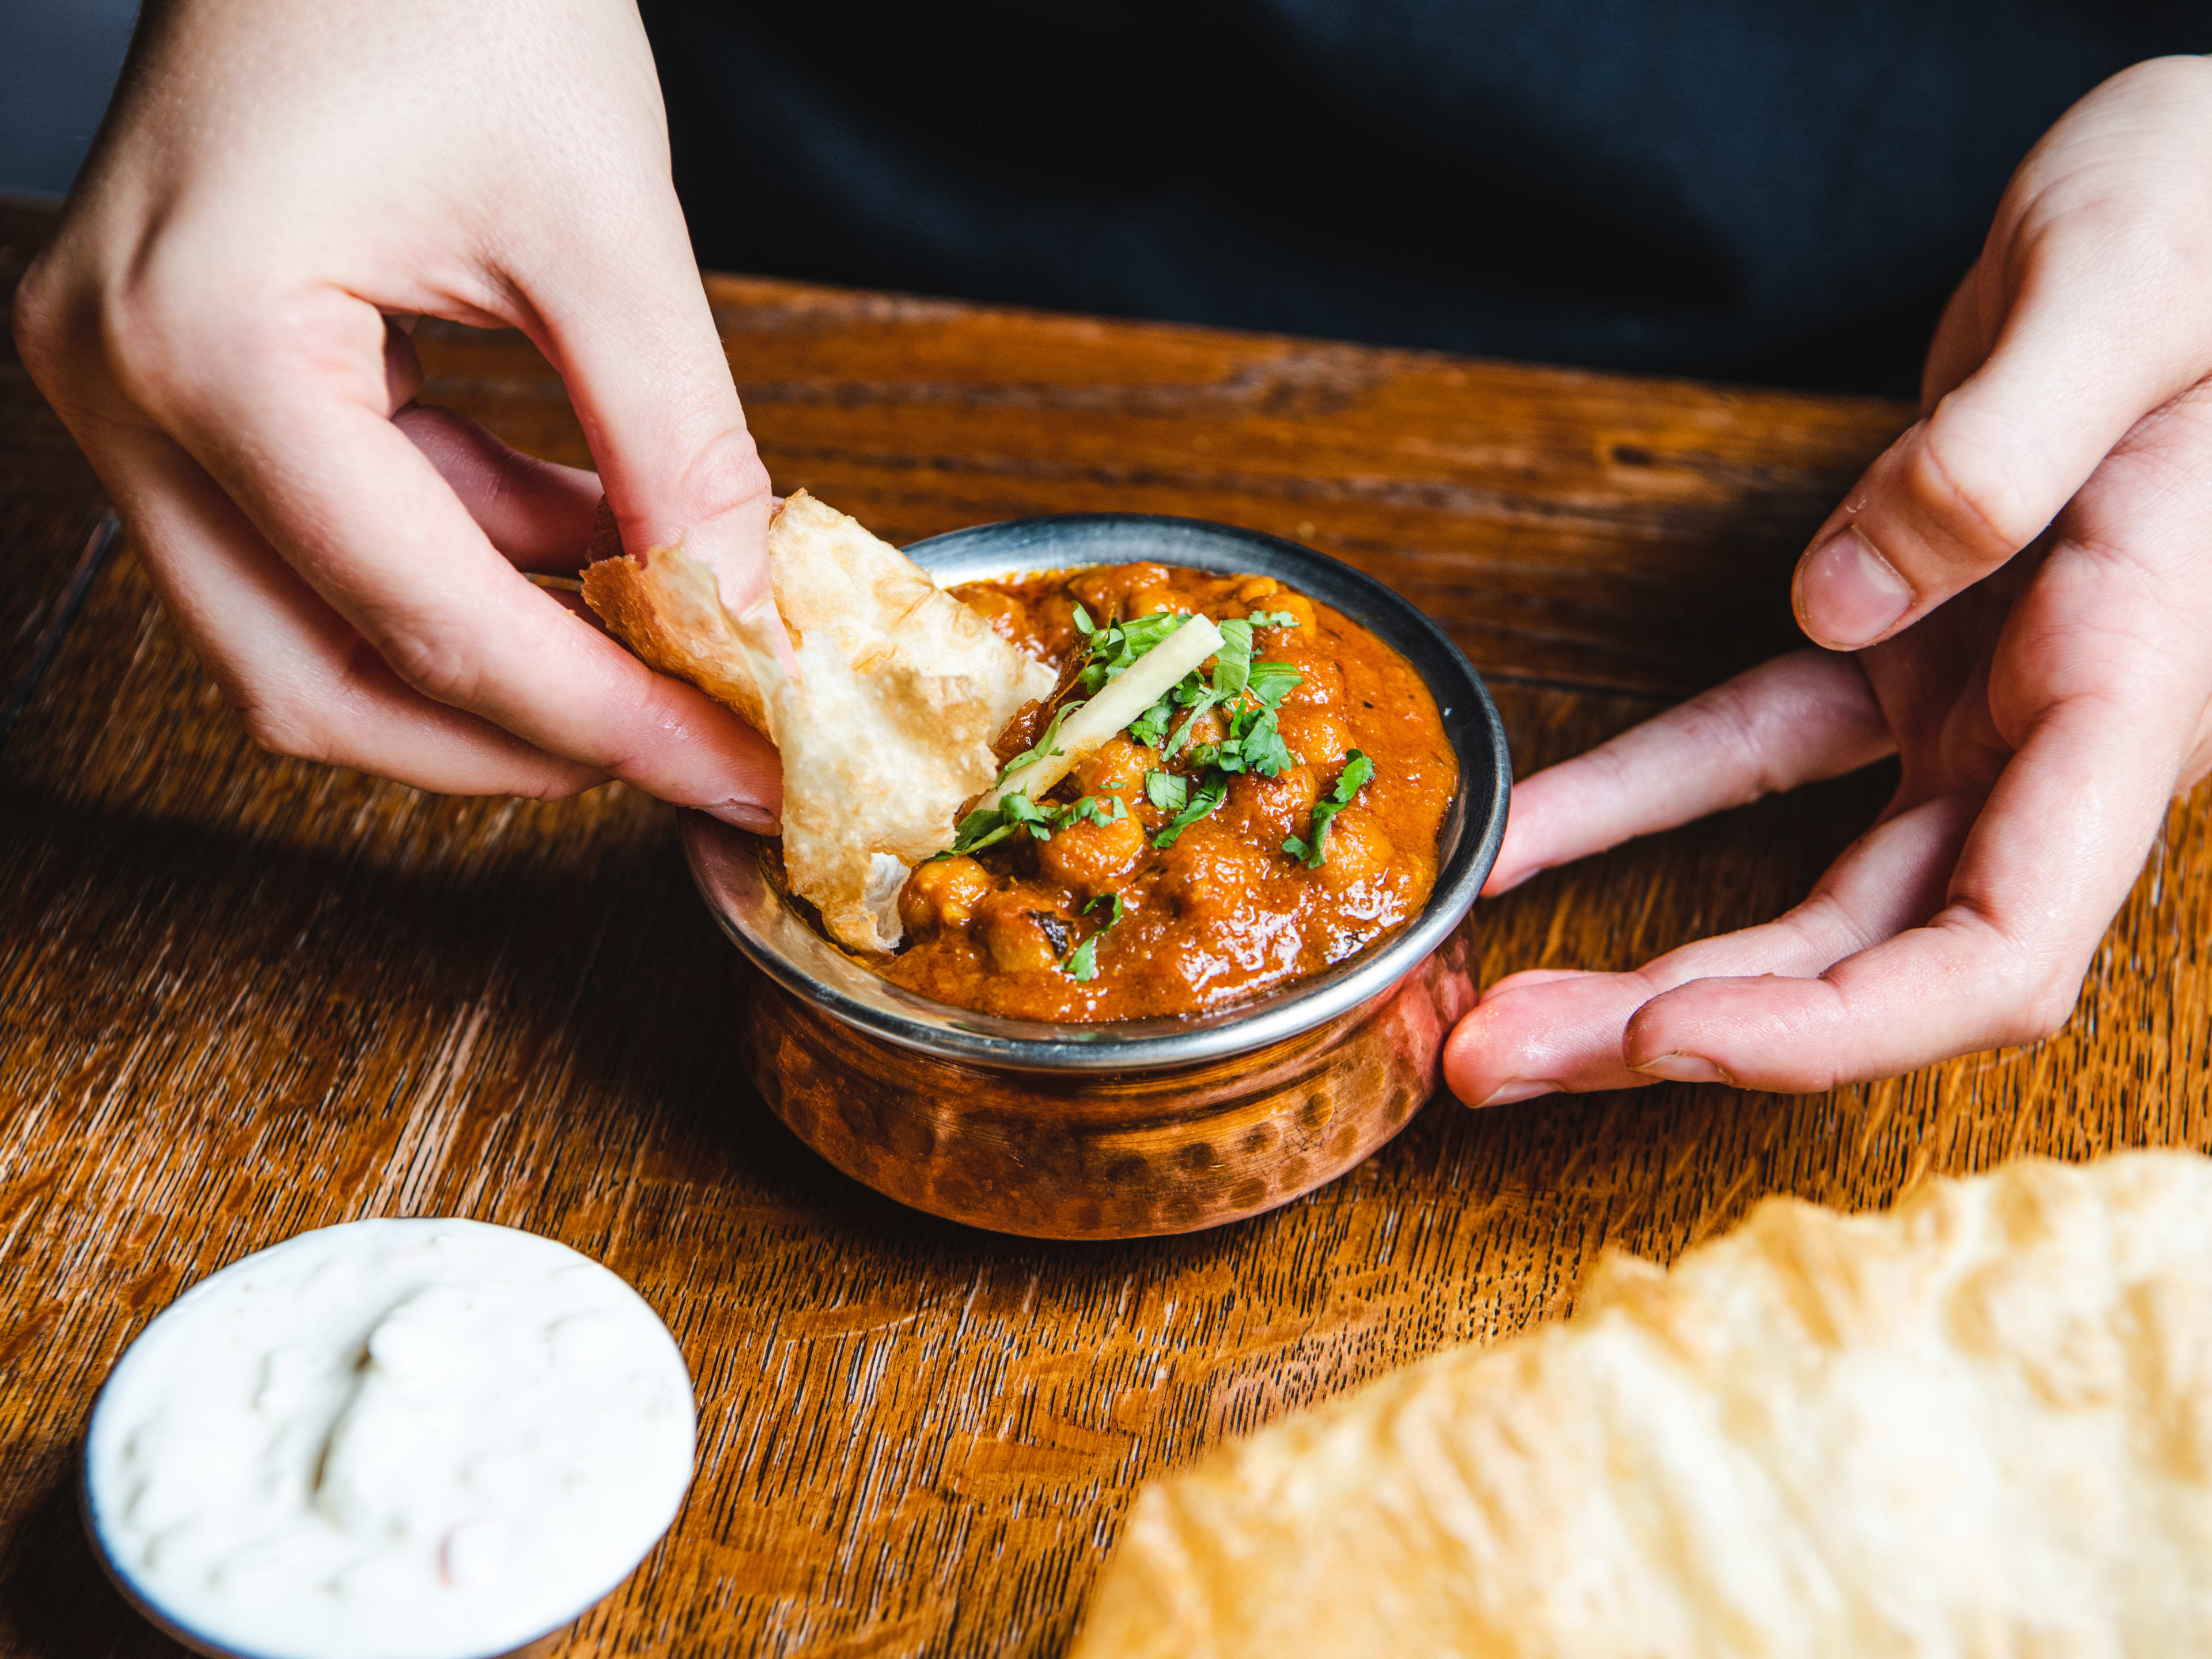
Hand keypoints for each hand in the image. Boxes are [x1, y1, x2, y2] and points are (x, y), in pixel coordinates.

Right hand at [13, 0, 780, 826]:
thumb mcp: (603, 223)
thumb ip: (677, 444)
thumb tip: (746, 622)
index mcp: (210, 345)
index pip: (424, 619)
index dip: (600, 721)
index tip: (734, 769)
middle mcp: (123, 388)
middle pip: (320, 678)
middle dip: (518, 737)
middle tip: (685, 744)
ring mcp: (129, 386)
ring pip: (309, 629)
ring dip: (494, 654)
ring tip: (660, 634)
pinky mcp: (182, 372)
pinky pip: (323, 533)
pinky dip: (463, 561)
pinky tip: (585, 538)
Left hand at [1445, 56, 2211, 1103]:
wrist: (2210, 178)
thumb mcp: (2123, 296)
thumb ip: (1996, 456)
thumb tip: (1841, 597)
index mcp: (2136, 685)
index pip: (1999, 948)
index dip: (1839, 1027)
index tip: (1676, 1035)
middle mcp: (2059, 734)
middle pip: (1871, 957)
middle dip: (1687, 1025)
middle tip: (1498, 1061)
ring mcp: (1981, 704)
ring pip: (1811, 891)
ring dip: (1654, 953)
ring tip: (1493, 1006)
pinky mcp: (1909, 643)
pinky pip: (1759, 746)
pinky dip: (1641, 794)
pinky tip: (1530, 833)